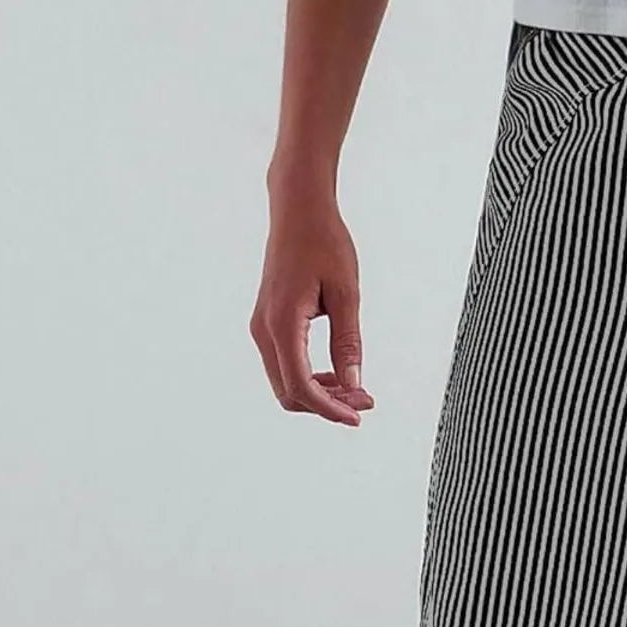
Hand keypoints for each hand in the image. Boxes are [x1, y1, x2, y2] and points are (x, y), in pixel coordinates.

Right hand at [249, 181, 373, 426]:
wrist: (297, 211)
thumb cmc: (324, 243)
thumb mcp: (346, 293)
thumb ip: (348, 341)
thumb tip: (353, 382)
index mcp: (282, 322)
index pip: (301, 385)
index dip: (329, 409)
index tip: (358, 416)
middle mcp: (264, 329)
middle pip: (289, 392)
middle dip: (327, 405)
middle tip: (364, 400)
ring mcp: (262, 327)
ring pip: (285, 382)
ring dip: (319, 394)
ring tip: (356, 389)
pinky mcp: (268, 324)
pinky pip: (285, 365)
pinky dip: (310, 378)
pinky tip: (338, 373)